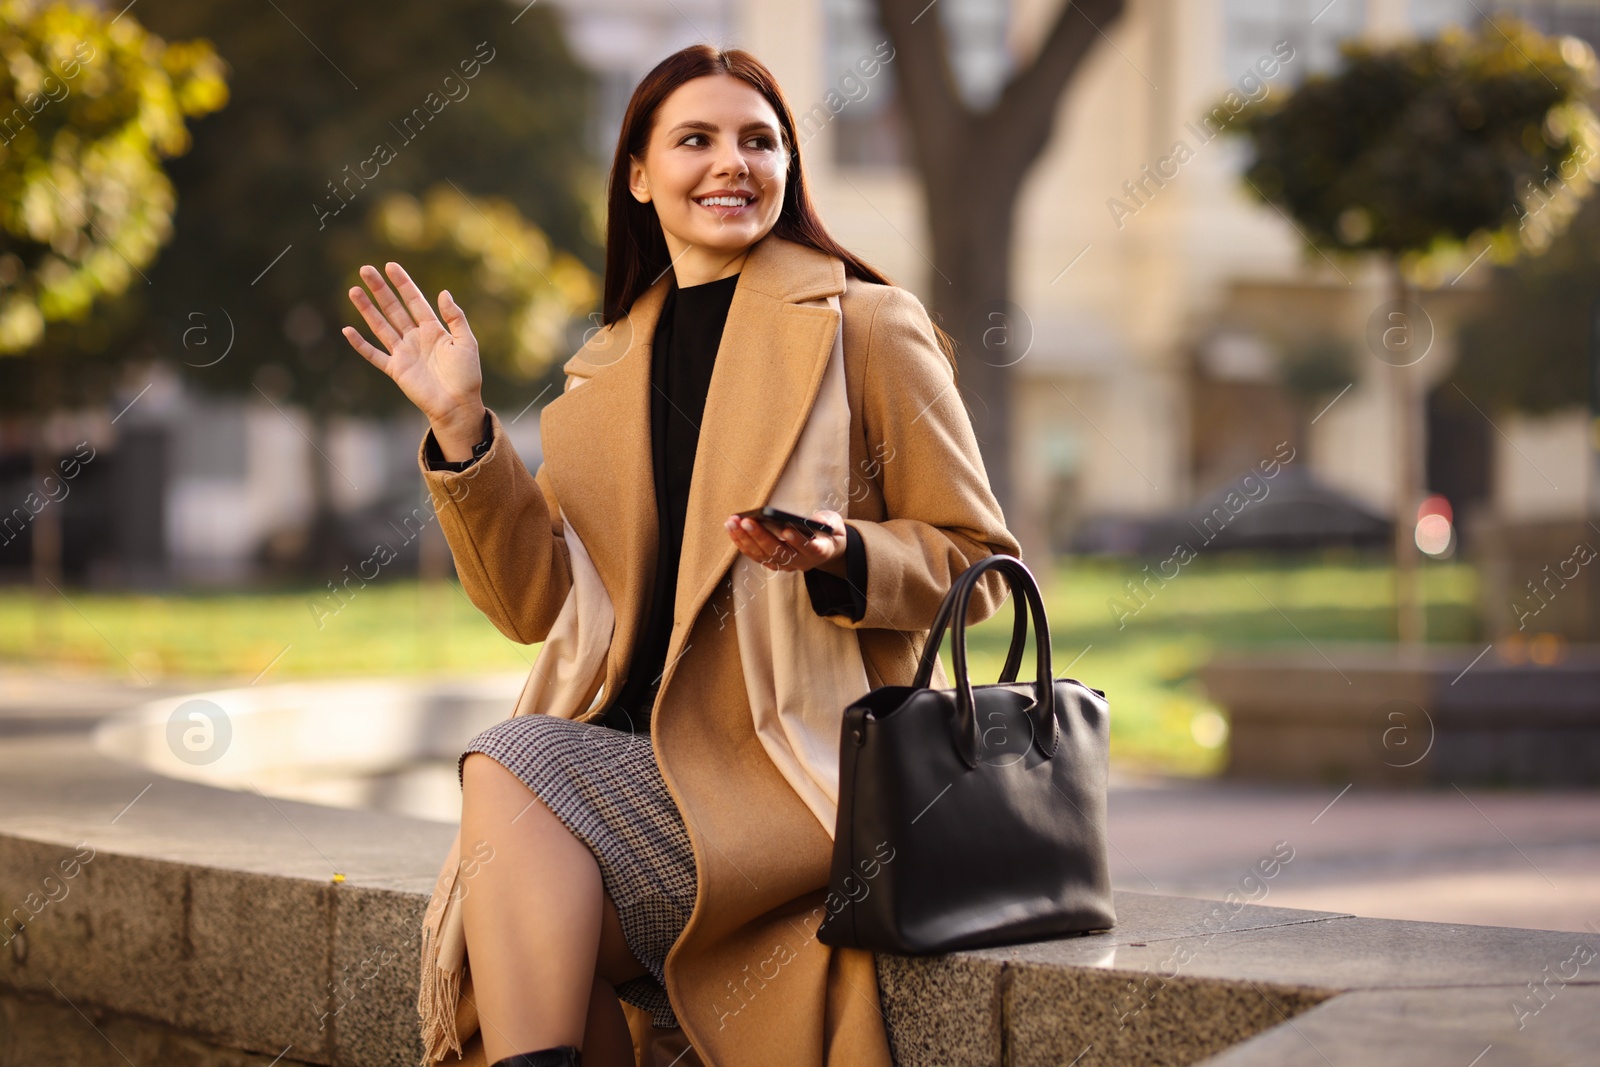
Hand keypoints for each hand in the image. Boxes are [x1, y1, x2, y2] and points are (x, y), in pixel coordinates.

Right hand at [341, 262, 483, 433]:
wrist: (458, 405)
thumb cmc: (467, 376)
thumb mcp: (466, 342)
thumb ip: (455, 318)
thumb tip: (443, 293)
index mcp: (433, 329)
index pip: (414, 301)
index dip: (403, 283)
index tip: (390, 266)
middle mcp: (415, 338)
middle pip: (393, 309)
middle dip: (380, 289)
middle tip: (365, 270)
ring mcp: (403, 353)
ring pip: (381, 326)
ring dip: (367, 309)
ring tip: (354, 291)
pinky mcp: (395, 370)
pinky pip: (374, 355)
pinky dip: (360, 344)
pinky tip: (347, 330)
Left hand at [724, 509, 846, 574]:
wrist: (826, 548)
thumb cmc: (828, 531)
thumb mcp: (835, 524)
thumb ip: (828, 522)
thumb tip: (815, 520)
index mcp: (819, 551)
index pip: (809, 548)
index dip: (798, 541)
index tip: (786, 530)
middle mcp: (801, 562)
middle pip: (778, 552)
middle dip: (760, 536)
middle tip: (746, 521)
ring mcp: (786, 565)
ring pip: (763, 555)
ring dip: (745, 539)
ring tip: (732, 522)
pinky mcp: (774, 563)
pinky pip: (755, 555)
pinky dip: (742, 543)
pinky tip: (732, 528)